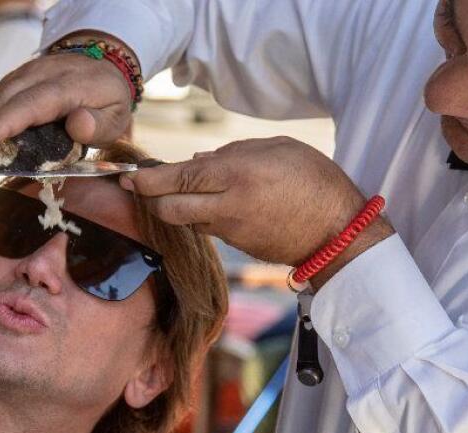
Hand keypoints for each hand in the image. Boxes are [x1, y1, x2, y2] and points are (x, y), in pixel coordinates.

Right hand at [0, 33, 135, 156]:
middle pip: (2, 102)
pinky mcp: (12, 83)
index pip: (32, 104)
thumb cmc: (107, 102)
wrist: (103, 68)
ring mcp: (22, 77)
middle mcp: (39, 76)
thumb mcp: (117, 115)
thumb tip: (77, 124)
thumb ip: (99, 124)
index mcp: (67, 86)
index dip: (4, 123)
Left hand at [122, 137, 394, 284]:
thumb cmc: (314, 179)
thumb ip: (234, 153)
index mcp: (236, 175)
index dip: (147, 180)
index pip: (177, 178)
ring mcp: (230, 231)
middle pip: (170, 209)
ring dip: (180, 208)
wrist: (338, 231)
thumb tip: (197, 160)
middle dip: (152, 200)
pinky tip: (215, 205)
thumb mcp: (277, 149)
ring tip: (186, 191)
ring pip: (187, 221)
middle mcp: (227, 206)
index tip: (129, 177)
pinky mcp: (237, 248)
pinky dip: (204, 218)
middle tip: (146, 187)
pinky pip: (210, 230)